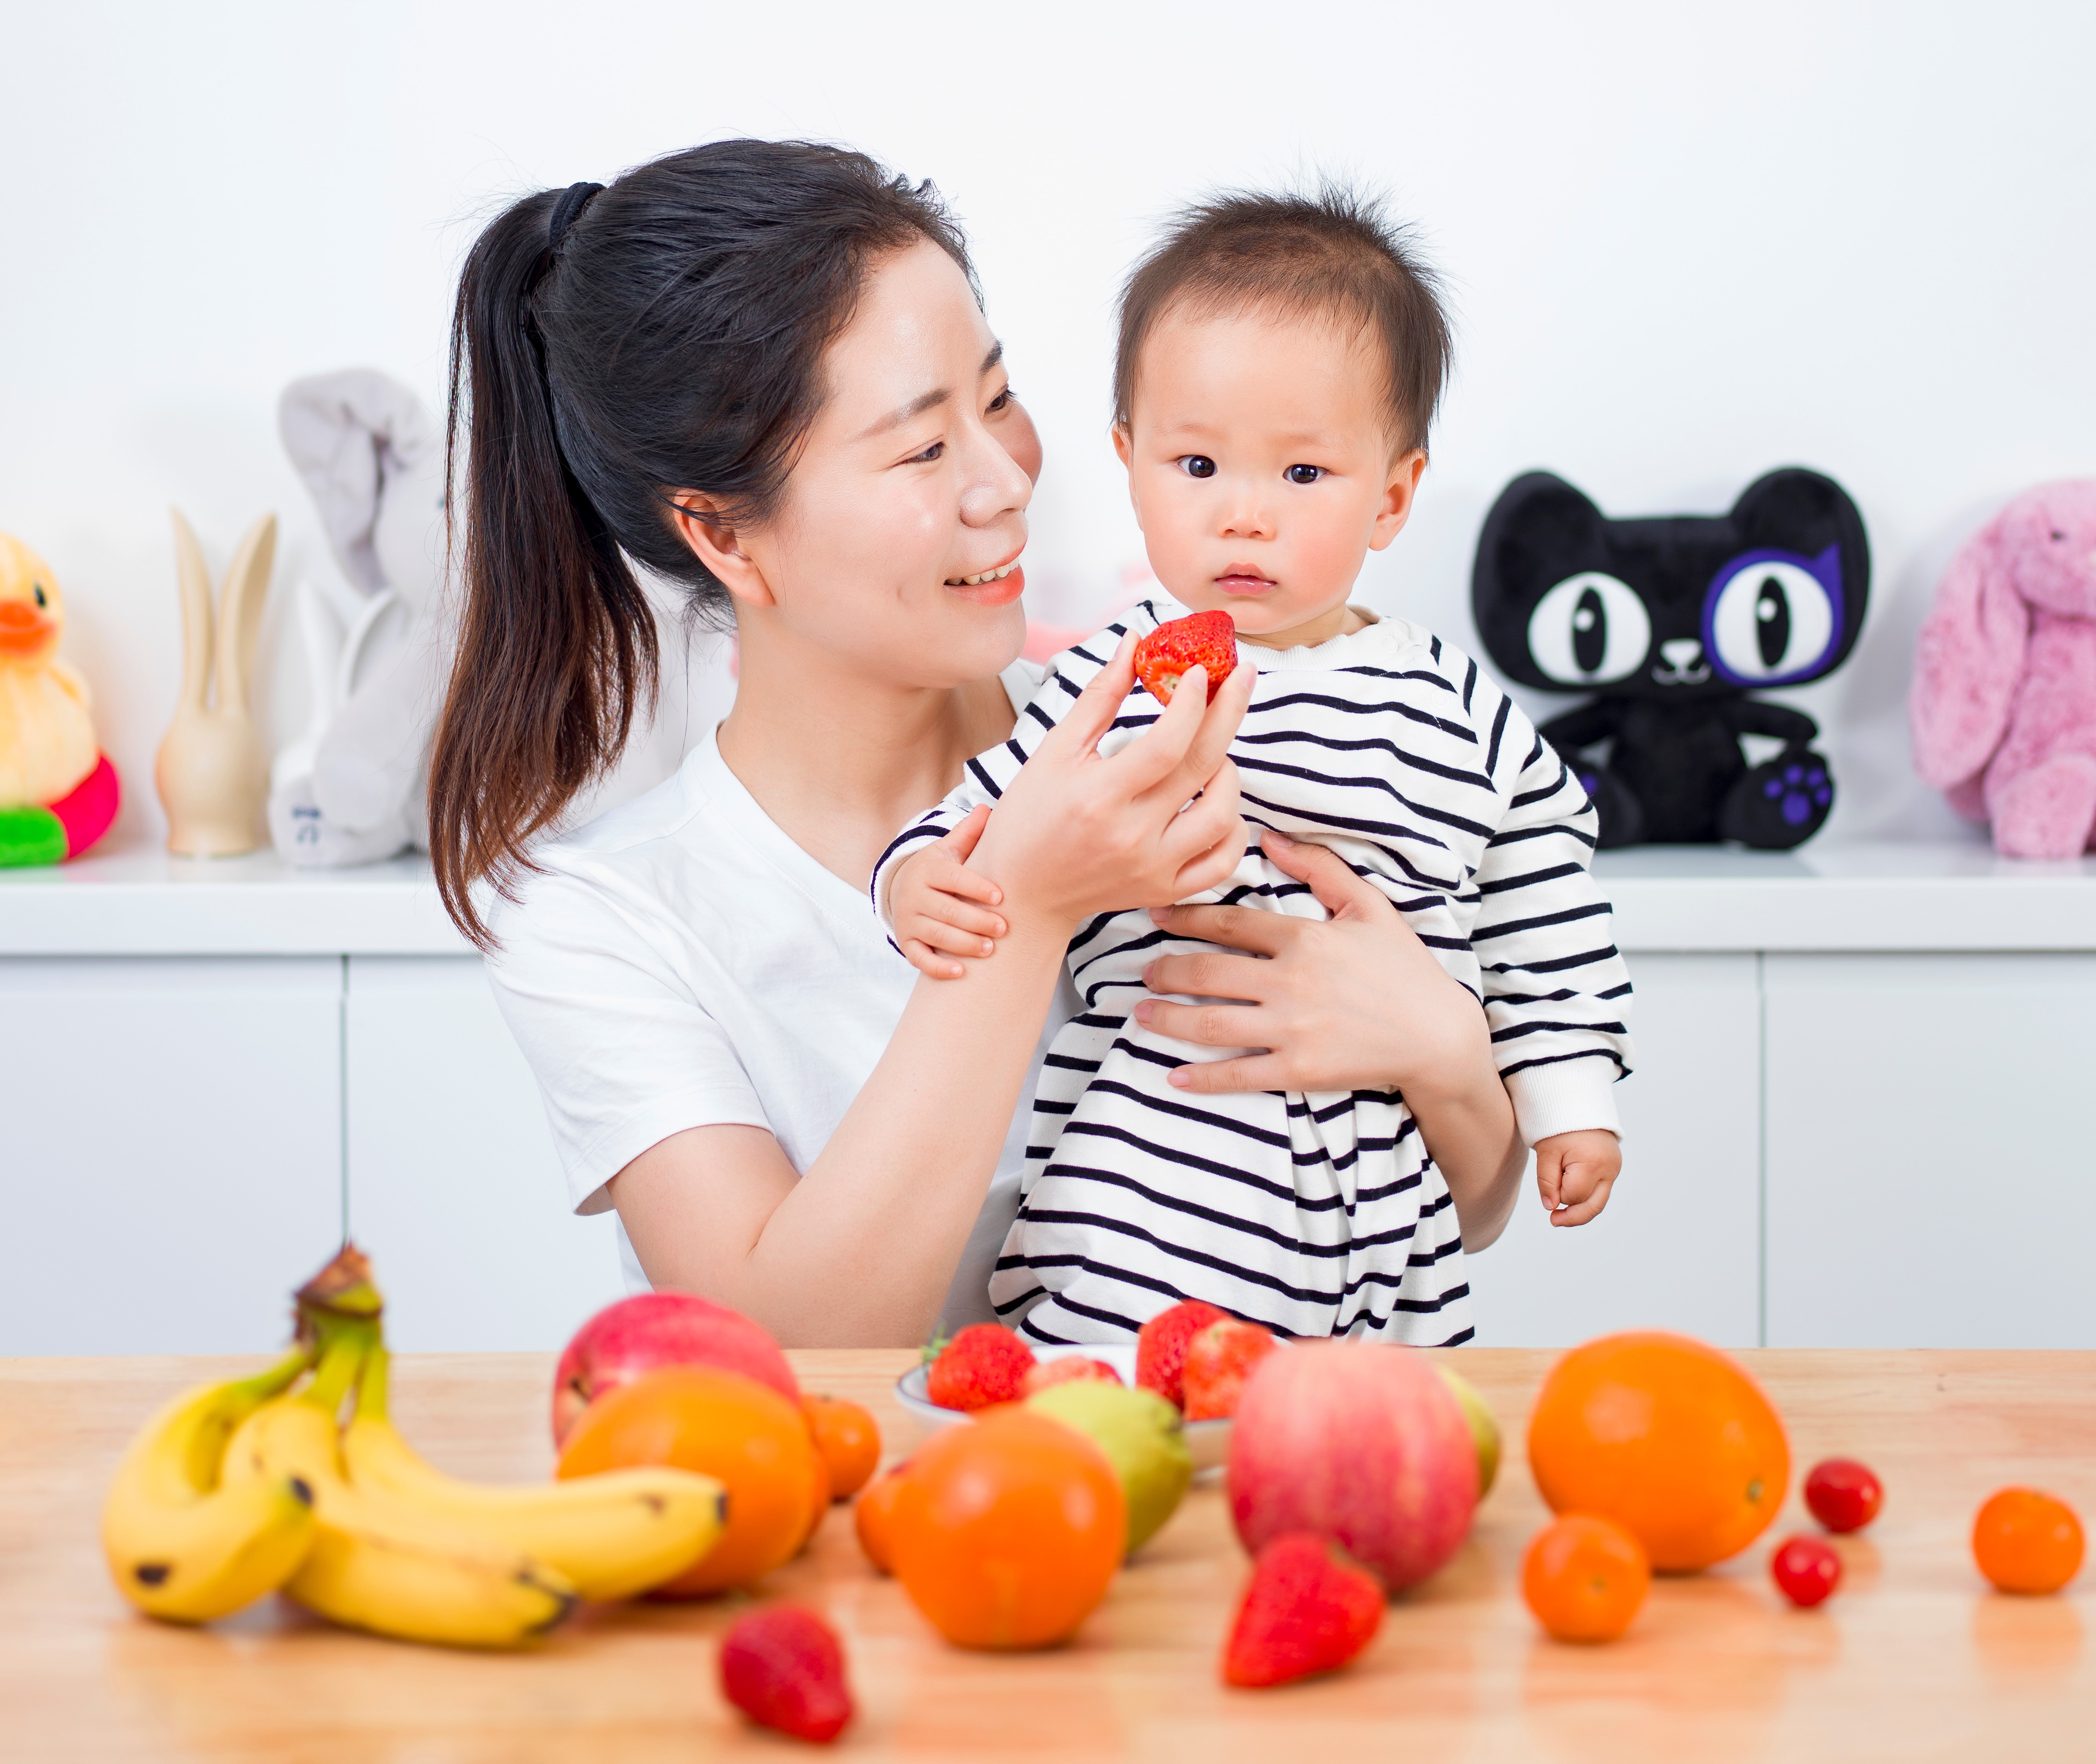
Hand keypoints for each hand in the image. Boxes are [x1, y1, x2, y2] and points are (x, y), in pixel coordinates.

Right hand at [890, 806, 1007, 979]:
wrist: (904, 888)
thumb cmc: (940, 871)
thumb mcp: (949, 850)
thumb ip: (968, 833)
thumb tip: (987, 808)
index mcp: (929, 869)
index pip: (953, 878)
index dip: (976, 888)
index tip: (1000, 897)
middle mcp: (914, 894)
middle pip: (946, 910)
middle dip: (975, 920)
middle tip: (1002, 929)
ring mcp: (908, 920)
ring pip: (935, 934)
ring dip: (963, 944)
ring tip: (989, 950)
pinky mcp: (906, 941)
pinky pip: (919, 958)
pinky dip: (938, 967)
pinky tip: (960, 972)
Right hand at [967, 634, 1251, 935]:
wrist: (1021, 892)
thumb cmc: (1031, 817)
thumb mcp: (1055, 751)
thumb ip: (1099, 697)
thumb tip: (1134, 643)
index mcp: (1099, 796)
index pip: (1166, 744)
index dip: (1192, 703)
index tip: (1201, 671)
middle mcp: (1131, 835)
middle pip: (1203, 767)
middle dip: (1230, 711)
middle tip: (1242, 675)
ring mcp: (1153, 867)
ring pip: (1221, 815)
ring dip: (1230, 772)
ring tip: (1214, 750)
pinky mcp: (1165, 890)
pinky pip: (1222, 862)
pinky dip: (1233, 829)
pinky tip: (1219, 801)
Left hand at [1132, 827, 1488, 1098]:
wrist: (1438, 1035)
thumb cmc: (1403, 968)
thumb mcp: (1369, 906)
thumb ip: (1320, 867)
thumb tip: (1271, 837)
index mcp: (1304, 938)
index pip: (1229, 923)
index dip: (1185, 917)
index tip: (1155, 916)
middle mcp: (1291, 982)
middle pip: (1207, 973)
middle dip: (1165, 972)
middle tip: (1143, 972)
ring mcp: (1293, 1029)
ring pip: (1211, 1023)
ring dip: (1168, 1020)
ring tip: (1142, 1014)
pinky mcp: (1299, 1069)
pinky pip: (1239, 1073)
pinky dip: (1203, 1077)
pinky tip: (1175, 1076)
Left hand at [1534, 1129, 1620, 1225]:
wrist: (1578, 1104)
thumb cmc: (1559, 1126)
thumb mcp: (1547, 1152)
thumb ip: (1547, 1181)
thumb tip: (1551, 1207)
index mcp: (1593, 1163)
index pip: (1573, 1195)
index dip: (1558, 1196)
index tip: (1548, 1187)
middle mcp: (1609, 1169)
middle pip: (1593, 1206)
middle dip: (1573, 1217)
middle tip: (1553, 1221)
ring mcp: (1614, 1170)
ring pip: (1599, 1201)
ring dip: (1580, 1210)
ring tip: (1561, 1216)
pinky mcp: (1613, 1168)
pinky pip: (1601, 1191)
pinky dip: (1587, 1197)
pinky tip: (1572, 1199)